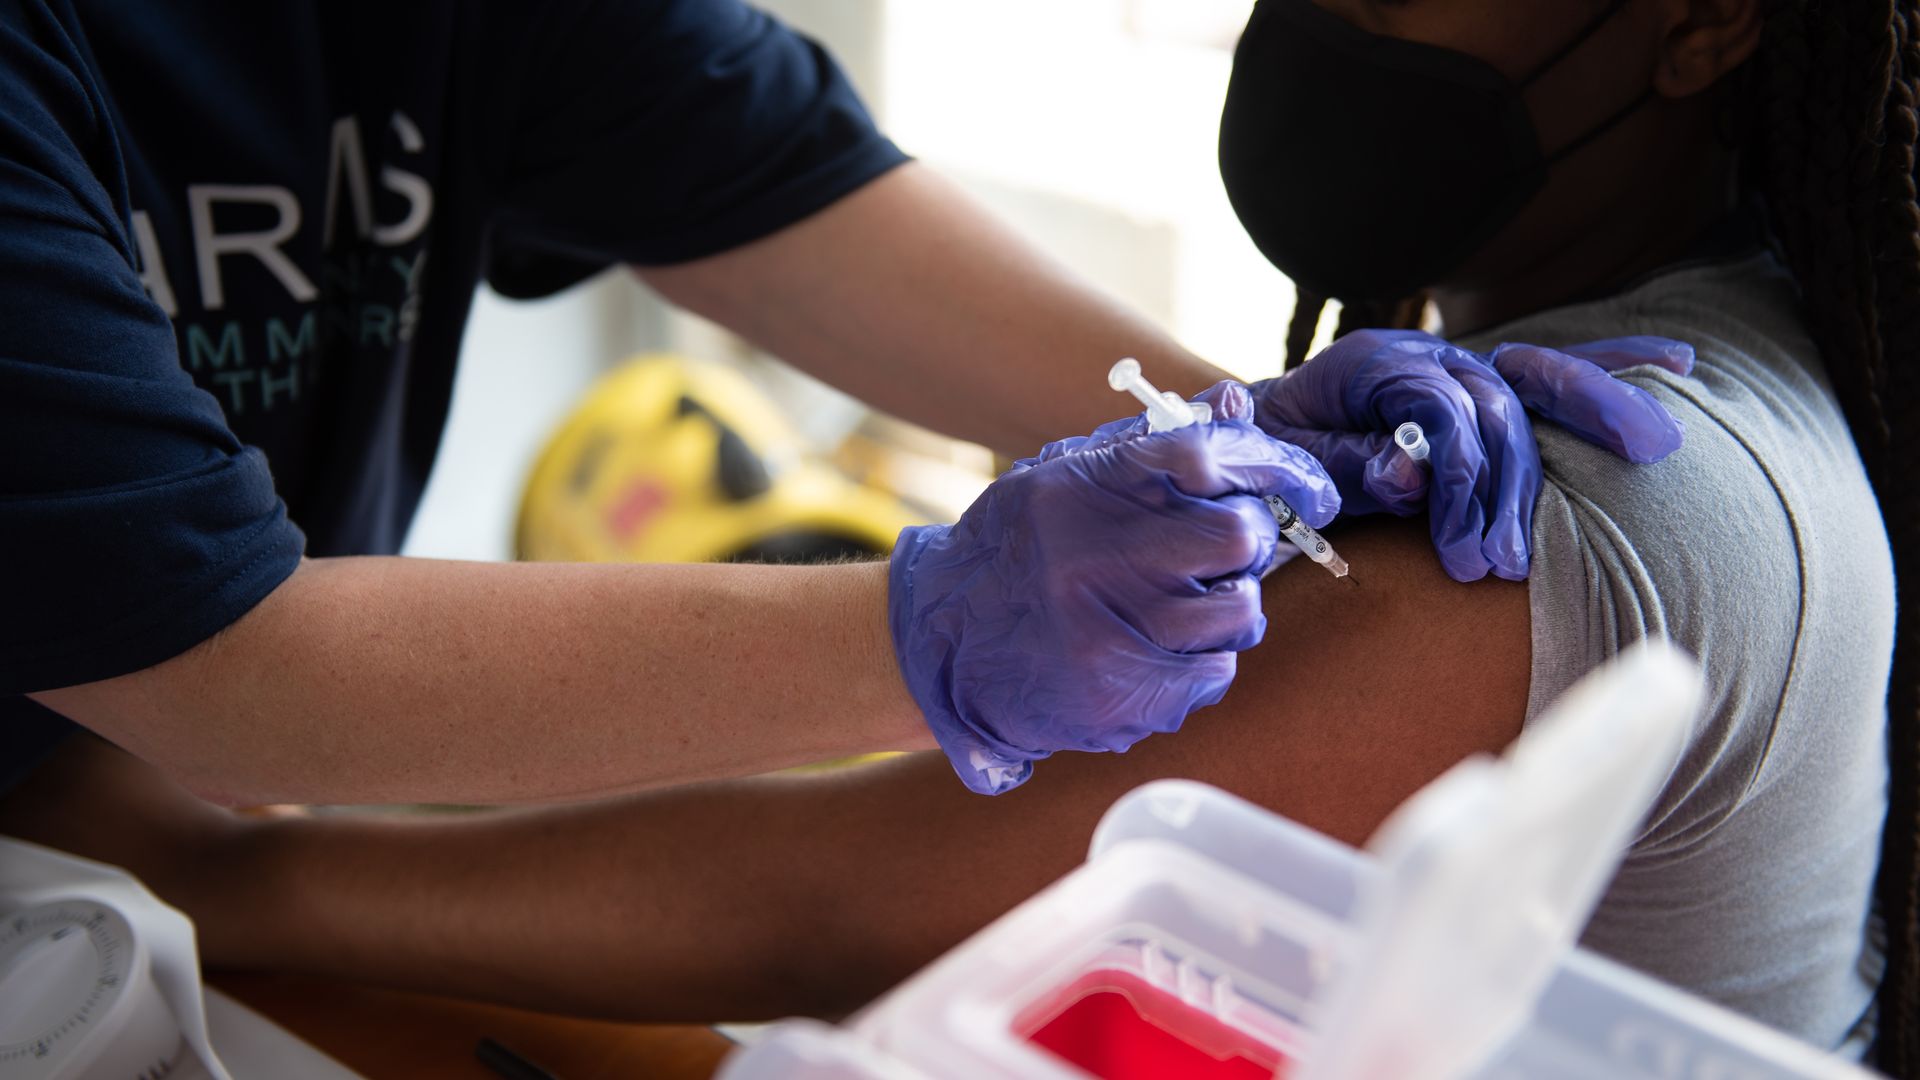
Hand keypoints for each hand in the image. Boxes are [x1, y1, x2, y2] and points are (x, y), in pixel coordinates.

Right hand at [889, 419, 1335, 793]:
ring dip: (1230, 606)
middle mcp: (1096, 556)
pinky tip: (1159, 653)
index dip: (1273, 463)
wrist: (937, 649)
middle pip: (1238, 534)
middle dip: (1249, 541)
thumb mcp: (1061, 477)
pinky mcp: (1117, 698)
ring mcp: (1108, 632)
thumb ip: (1150, 444)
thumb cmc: (1016, 552)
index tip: (1305, 485)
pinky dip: (1203, 662)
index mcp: (1085, 487)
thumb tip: (1238, 404)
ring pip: (1240, 611)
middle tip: (1226, 552)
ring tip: (1185, 606)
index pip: (1206, 452)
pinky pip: (1215, 674)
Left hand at [1250, 330, 1691, 581]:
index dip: (1460, 484)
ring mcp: (1463, 363)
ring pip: (1541, 386)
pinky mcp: (1486, 379)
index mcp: (1376, 363)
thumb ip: (1345, 465)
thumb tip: (1413, 474)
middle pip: (1500, 405)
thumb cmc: (1272, 447)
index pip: (1444, 413)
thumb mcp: (1288, 459)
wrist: (1260, 422)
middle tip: (1505, 568)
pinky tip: (1682, 364)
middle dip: (1511, 490)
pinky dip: (1616, 364)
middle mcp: (1429, 355)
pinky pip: (1556, 368)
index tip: (1463, 557)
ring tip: (1564, 534)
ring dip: (1571, 453)